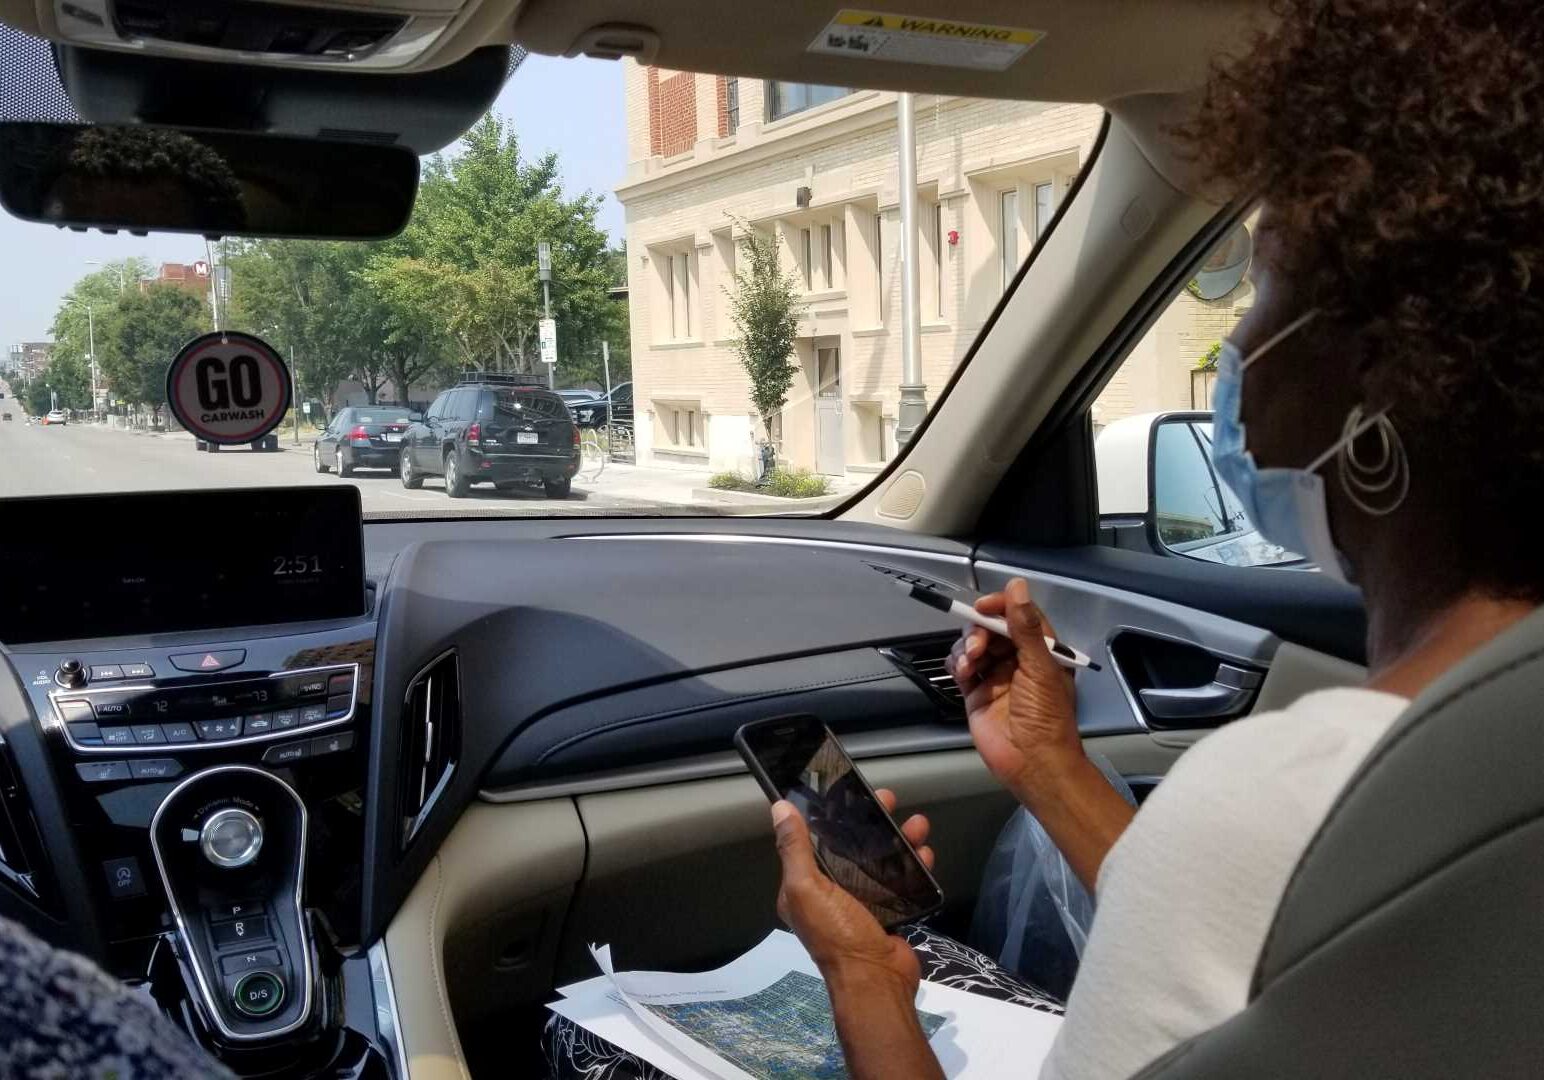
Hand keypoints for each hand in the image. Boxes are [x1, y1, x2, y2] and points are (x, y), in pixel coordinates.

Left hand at [770, 789, 930, 990]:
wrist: (877, 980)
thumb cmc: (837, 934)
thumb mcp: (807, 889)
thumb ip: (794, 850)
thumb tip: (779, 808)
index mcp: (804, 888)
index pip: (814, 841)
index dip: (830, 816)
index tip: (848, 793)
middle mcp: (831, 893)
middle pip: (851, 845)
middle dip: (871, 821)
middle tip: (890, 799)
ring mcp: (862, 902)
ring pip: (881, 859)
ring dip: (899, 838)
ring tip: (918, 824)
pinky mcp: (890, 911)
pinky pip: (902, 880)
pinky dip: (914, 864)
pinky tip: (926, 852)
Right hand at [946, 578, 1082, 802]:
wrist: (1032, 762)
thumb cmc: (1045, 716)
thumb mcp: (1040, 667)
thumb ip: (1025, 627)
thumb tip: (1017, 585)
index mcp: (1041, 651)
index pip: (1019, 616)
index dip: (1001, 606)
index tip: (983, 607)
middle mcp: (1017, 660)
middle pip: (991, 628)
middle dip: (979, 631)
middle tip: (976, 647)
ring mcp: (995, 676)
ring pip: (973, 645)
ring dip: (966, 648)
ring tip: (970, 665)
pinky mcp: (976, 692)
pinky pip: (961, 667)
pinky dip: (957, 665)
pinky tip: (962, 673)